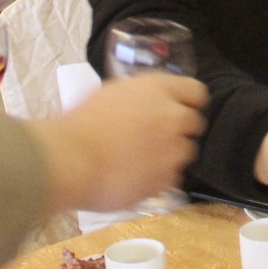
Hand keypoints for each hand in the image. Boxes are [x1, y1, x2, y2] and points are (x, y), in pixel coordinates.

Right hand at [35, 73, 206, 212]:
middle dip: (179, 129)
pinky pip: (171, 177)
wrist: (70, 160)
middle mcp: (173, 117)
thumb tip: (147, 105)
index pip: (197, 92)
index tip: (178, 108)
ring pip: (186, 152)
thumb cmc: (81, 122)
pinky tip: (137, 175)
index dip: (188, 101)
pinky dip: (159, 177)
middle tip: (156, 136)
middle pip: (195, 123)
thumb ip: (140, 97)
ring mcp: (172, 151)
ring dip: (171, 154)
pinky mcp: (164, 180)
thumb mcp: (112, 93)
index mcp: (159, 89)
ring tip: (144, 158)